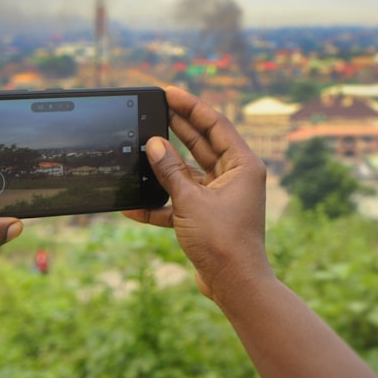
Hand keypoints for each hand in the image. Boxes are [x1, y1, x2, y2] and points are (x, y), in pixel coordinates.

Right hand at [123, 86, 272, 303]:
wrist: (234, 285)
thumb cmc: (223, 241)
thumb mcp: (190, 200)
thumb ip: (170, 171)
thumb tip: (153, 144)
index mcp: (243, 165)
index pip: (216, 124)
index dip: (192, 106)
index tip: (170, 92)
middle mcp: (235, 177)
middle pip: (203, 143)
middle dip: (178, 127)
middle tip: (155, 108)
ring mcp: (222, 197)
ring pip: (189, 172)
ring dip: (166, 165)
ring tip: (142, 145)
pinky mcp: (208, 217)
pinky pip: (182, 201)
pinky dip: (161, 203)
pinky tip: (134, 205)